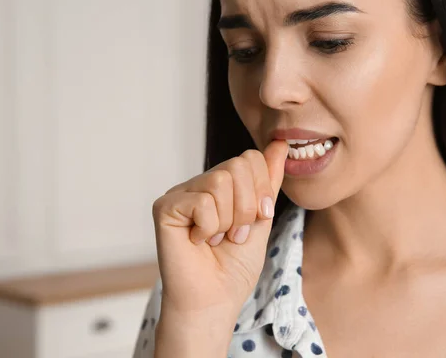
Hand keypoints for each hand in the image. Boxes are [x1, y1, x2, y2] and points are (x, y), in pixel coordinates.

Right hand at [152, 140, 288, 324]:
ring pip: (220, 181)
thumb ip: (268, 181)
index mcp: (222, 185)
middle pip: (238, 165)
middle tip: (236, 234)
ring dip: (229, 220)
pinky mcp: (165, 207)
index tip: (259, 217)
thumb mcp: (261, 219)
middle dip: (248, 207)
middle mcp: (200, 184)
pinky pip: (202, 201)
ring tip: (218, 239)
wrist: (214, 301)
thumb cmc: (234, 267)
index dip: (262, 189)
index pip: (250, 158)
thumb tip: (280, 144)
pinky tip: (198, 242)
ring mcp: (181, 194)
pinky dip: (209, 228)